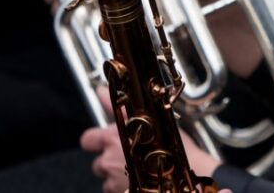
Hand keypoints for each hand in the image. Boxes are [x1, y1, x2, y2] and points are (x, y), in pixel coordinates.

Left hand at [82, 87, 222, 192]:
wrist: (185, 171)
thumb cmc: (170, 144)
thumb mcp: (146, 117)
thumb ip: (116, 106)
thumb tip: (100, 90)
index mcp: (111, 138)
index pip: (88, 139)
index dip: (95, 140)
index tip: (105, 139)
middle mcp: (107, 160)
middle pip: (98, 163)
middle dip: (110, 161)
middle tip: (131, 155)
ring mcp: (114, 181)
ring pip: (108, 179)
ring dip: (119, 175)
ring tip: (140, 168)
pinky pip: (118, 190)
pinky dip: (126, 186)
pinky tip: (143, 179)